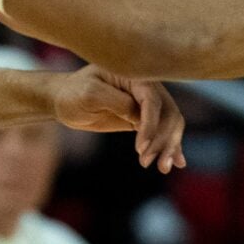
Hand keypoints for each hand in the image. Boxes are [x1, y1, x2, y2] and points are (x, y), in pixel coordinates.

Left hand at [51, 65, 186, 172]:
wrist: (65, 100)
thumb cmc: (74, 93)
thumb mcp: (90, 94)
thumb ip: (117, 102)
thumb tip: (138, 117)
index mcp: (135, 75)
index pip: (152, 100)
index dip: (150, 125)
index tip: (141, 148)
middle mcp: (146, 87)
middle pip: (168, 113)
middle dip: (163, 140)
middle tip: (149, 162)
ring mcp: (147, 103)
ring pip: (170, 125)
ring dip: (170, 147)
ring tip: (162, 168)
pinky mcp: (143, 118)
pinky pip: (163, 132)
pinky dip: (171, 146)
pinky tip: (177, 162)